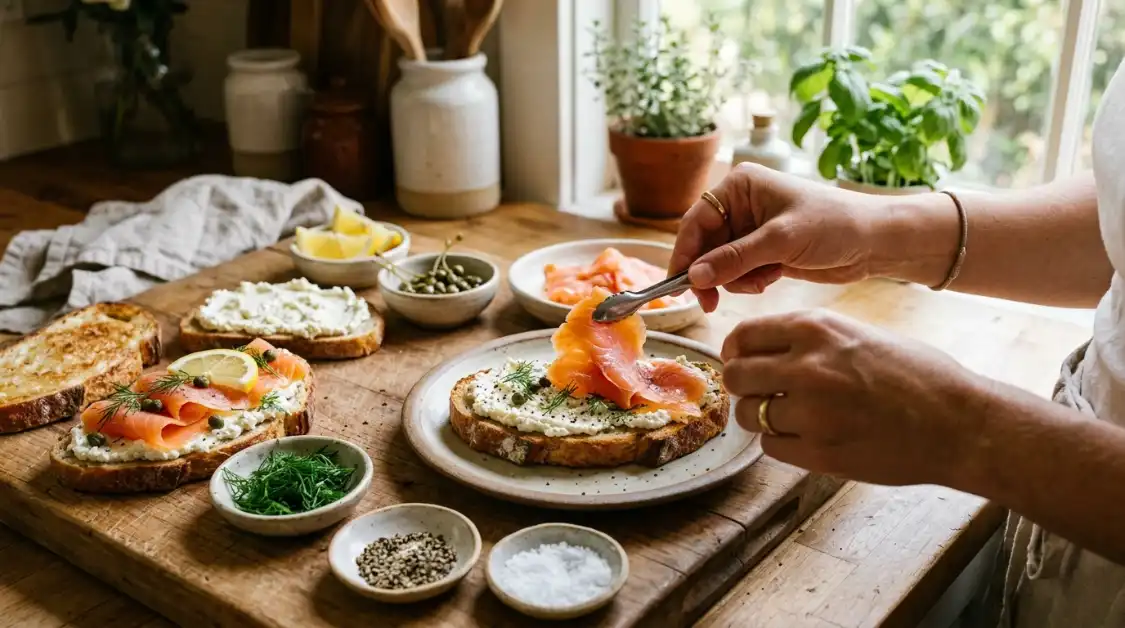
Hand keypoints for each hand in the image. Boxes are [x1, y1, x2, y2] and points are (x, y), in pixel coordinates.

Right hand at [669, 163, 890, 311]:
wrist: (874, 242)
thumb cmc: (833, 225)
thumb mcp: (780, 241)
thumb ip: (735, 259)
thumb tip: (693, 276)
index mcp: (740, 186)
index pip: (696, 221)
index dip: (685, 254)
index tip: (680, 284)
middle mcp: (741, 205)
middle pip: (704, 245)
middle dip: (711, 272)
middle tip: (710, 303)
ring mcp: (752, 229)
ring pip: (719, 263)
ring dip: (734, 279)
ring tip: (762, 281)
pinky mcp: (764, 250)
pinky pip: (738, 272)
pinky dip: (749, 281)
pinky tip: (771, 278)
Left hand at [720, 309, 980, 486]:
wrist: (960, 424)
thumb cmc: (918, 375)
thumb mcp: (860, 333)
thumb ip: (809, 338)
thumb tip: (761, 347)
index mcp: (817, 328)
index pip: (743, 335)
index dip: (738, 351)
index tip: (744, 361)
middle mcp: (808, 366)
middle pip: (735, 376)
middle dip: (743, 386)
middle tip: (762, 393)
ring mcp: (812, 412)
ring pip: (748, 415)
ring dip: (760, 417)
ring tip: (790, 417)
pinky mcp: (819, 452)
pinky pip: (771, 446)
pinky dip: (783, 444)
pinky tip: (810, 437)